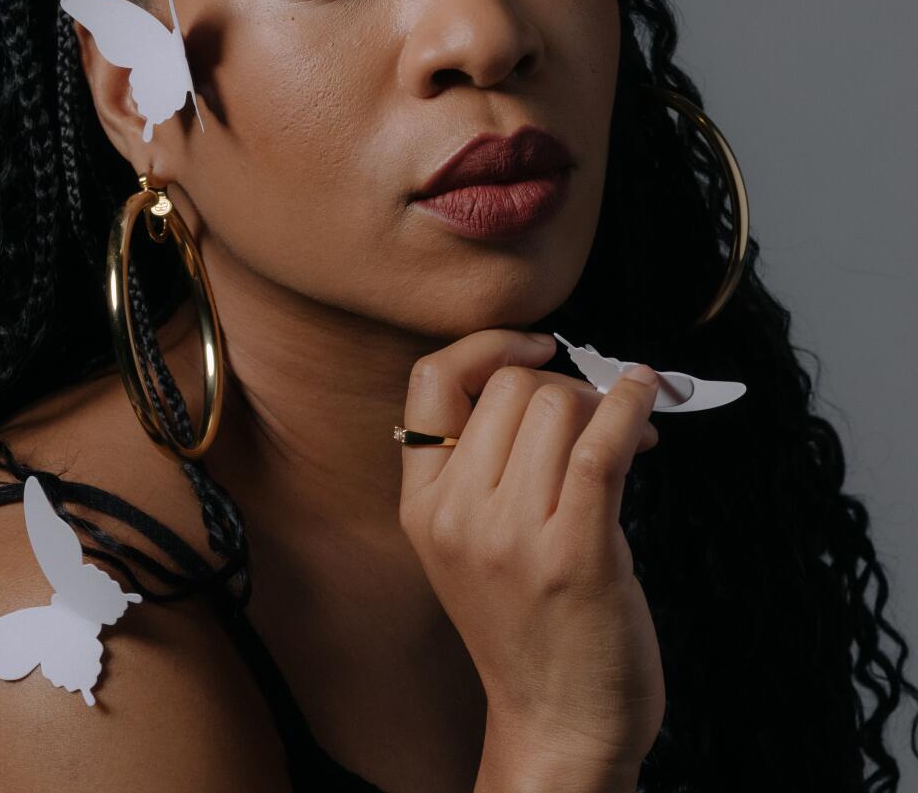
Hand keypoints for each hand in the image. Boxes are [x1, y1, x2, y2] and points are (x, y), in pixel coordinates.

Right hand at [398, 329, 664, 774]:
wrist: (561, 727)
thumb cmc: (531, 630)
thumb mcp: (471, 544)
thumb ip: (482, 466)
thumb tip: (550, 378)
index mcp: (423, 507)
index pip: (430, 382)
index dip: (485, 347)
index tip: (534, 346)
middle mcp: (459, 515)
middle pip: (511, 386)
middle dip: (566, 383)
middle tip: (600, 413)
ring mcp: (514, 535)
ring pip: (558, 403)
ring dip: (604, 401)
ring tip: (629, 431)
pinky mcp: (576, 552)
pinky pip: (602, 442)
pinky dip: (631, 406)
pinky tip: (649, 400)